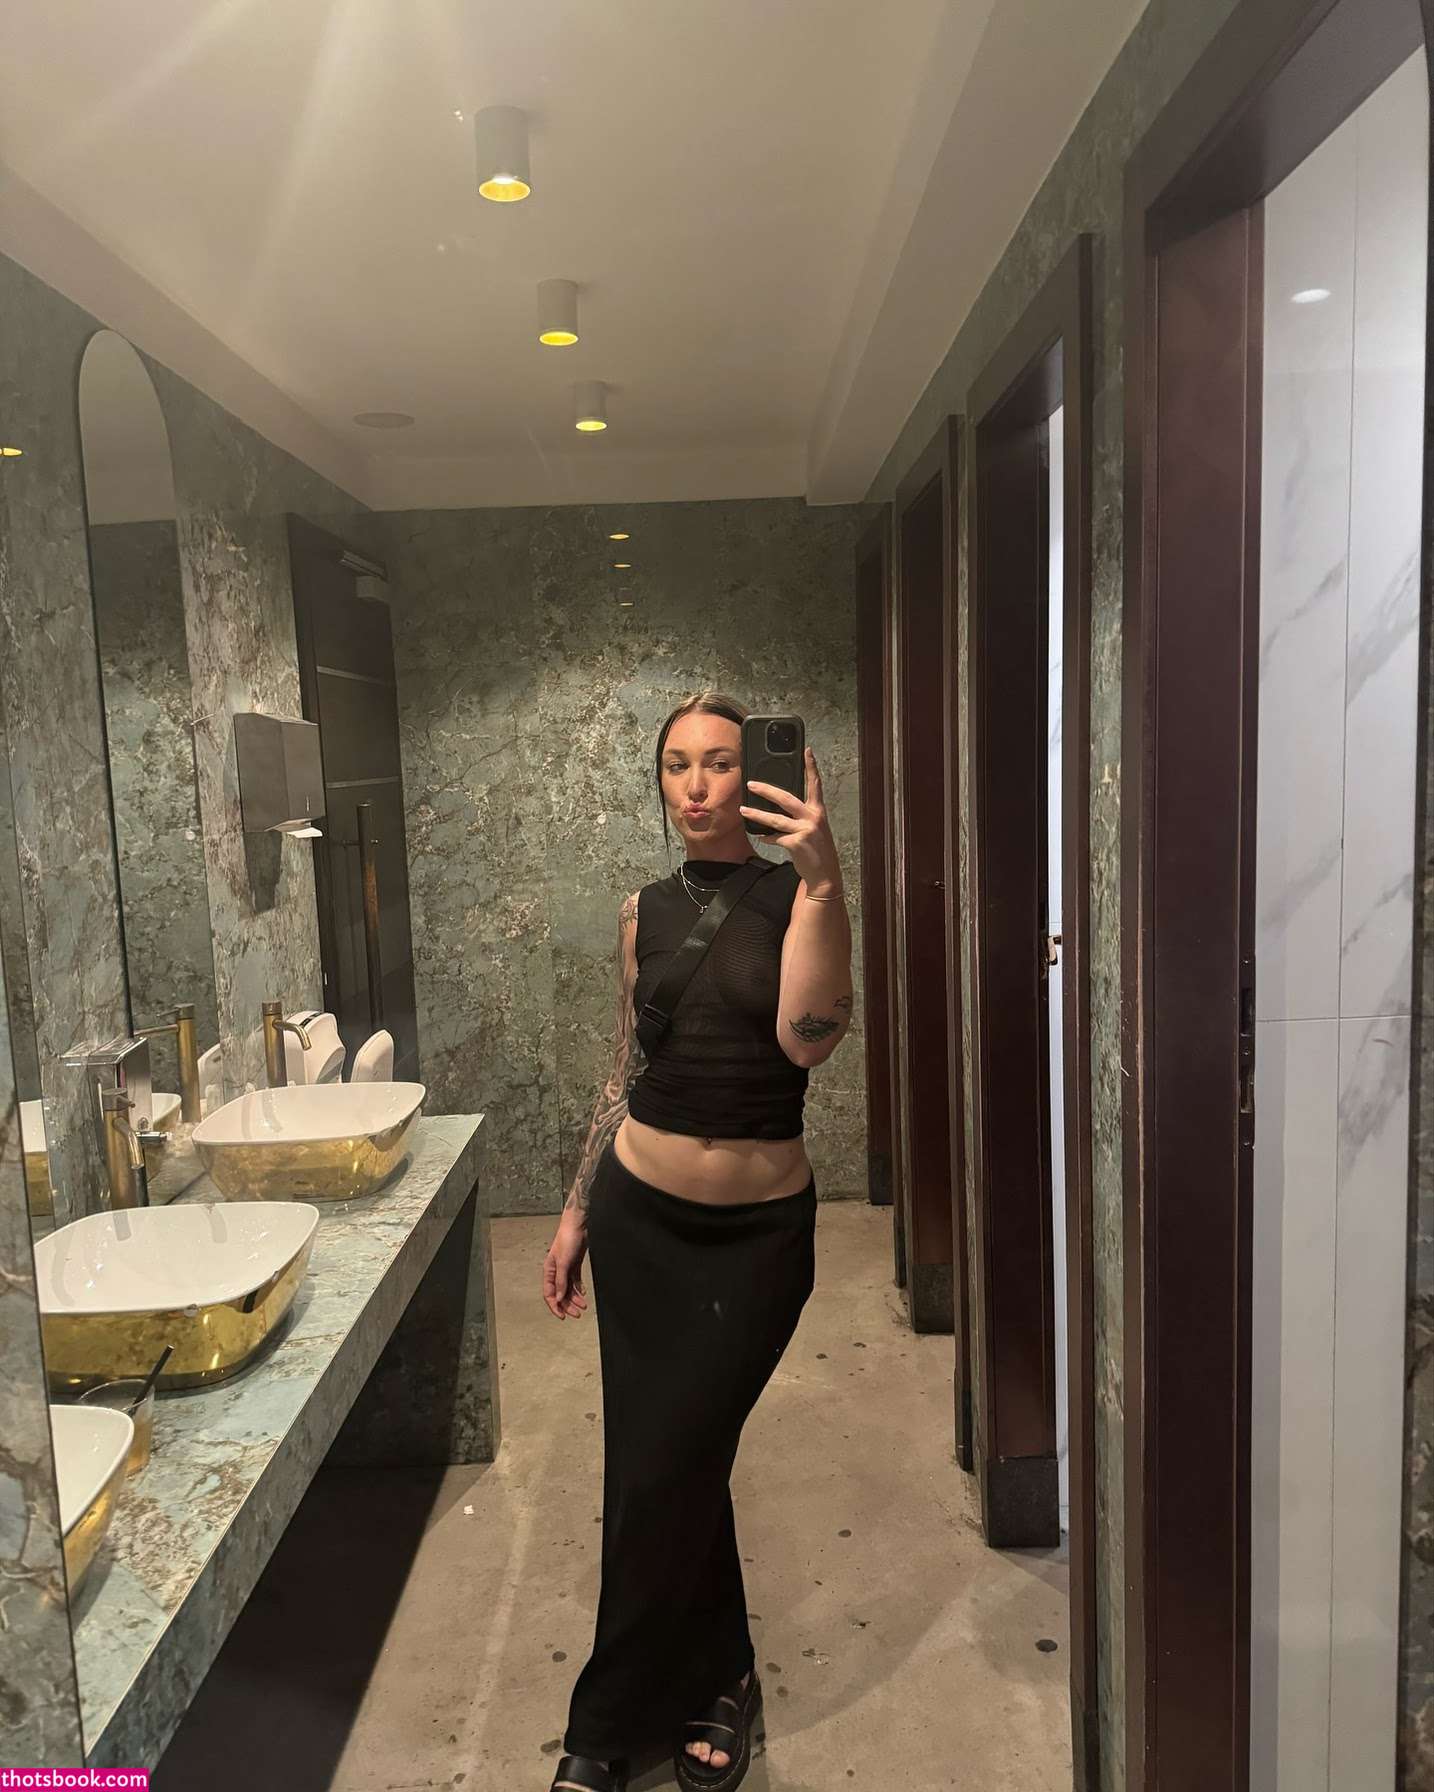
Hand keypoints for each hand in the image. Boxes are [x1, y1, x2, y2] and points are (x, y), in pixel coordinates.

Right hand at [543, 1214, 589, 1319]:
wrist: (578, 1226)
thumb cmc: (567, 1240)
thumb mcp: (563, 1262)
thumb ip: (561, 1281)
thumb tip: (560, 1298)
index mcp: (549, 1271)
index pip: (550, 1294)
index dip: (555, 1306)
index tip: (563, 1316)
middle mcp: (556, 1272)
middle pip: (561, 1294)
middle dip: (568, 1305)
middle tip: (577, 1314)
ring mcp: (566, 1269)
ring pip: (569, 1289)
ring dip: (576, 1298)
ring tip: (584, 1306)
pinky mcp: (574, 1265)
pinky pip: (575, 1281)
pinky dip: (579, 1288)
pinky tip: (584, 1293)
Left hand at [739, 746, 842, 893]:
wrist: (825, 875)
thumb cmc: (818, 850)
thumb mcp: (815, 829)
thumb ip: (801, 817)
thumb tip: (780, 809)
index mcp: (818, 811)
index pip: (815, 784)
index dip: (811, 767)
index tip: (807, 750)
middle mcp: (813, 817)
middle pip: (786, 798)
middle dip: (766, 790)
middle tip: (751, 783)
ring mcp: (805, 830)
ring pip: (775, 819)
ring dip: (757, 814)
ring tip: (743, 810)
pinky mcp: (796, 843)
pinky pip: (775, 837)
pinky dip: (767, 837)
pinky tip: (762, 837)